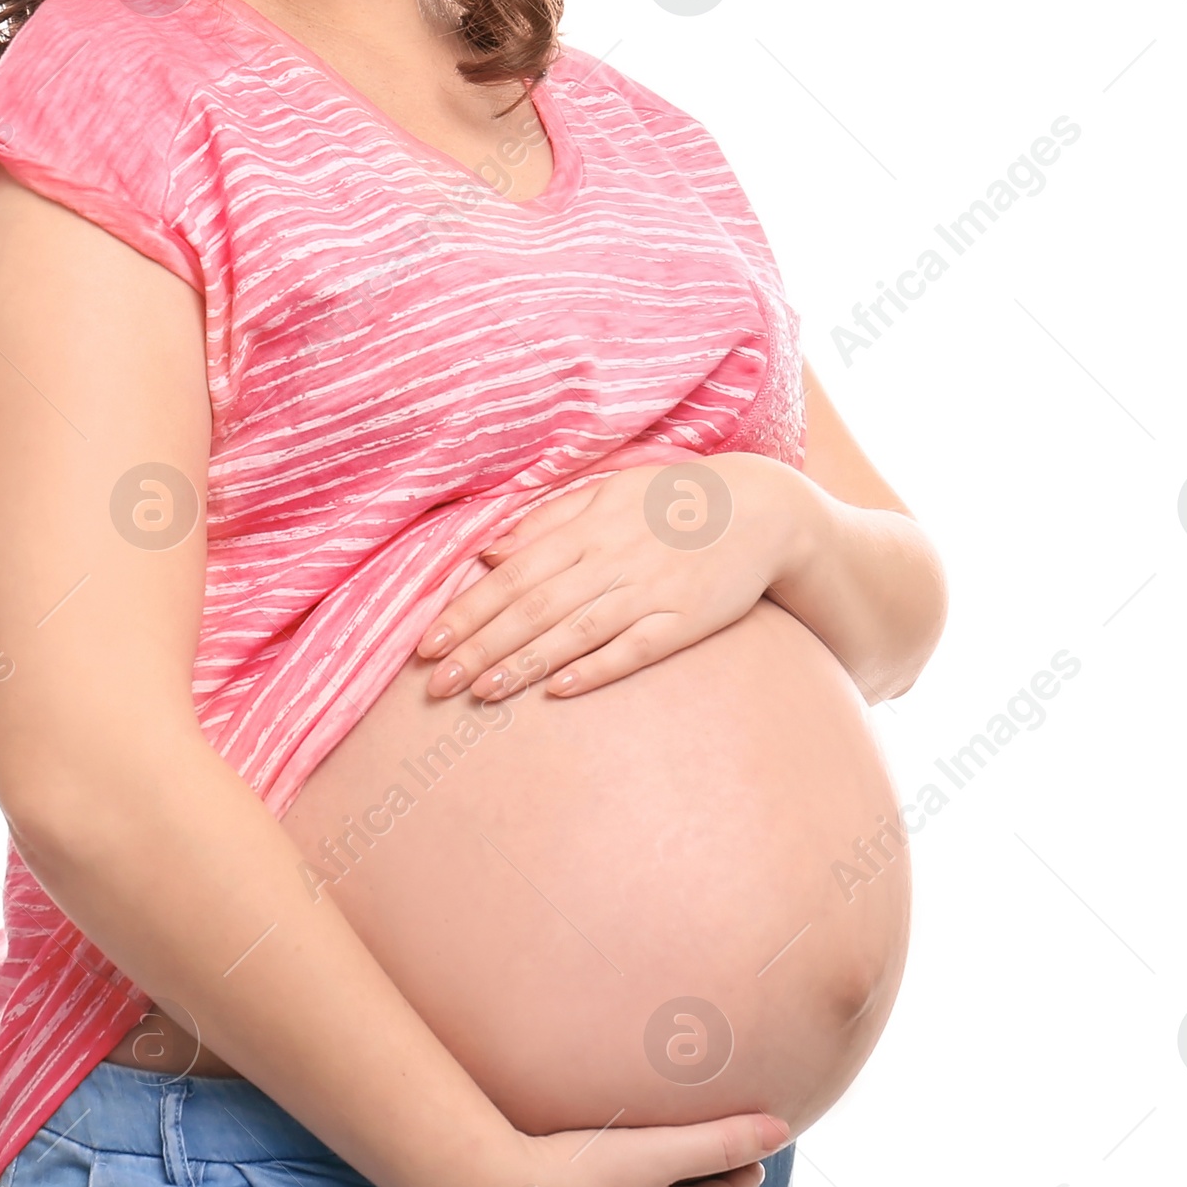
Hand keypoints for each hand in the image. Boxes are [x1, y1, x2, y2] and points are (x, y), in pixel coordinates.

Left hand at [416, 454, 816, 700]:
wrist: (760, 509)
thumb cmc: (671, 501)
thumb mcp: (606, 493)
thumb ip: (547, 523)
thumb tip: (489, 553)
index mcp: (587, 528)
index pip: (513, 575)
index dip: (467, 610)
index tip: (426, 643)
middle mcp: (611, 559)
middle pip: (534, 608)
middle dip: (481, 646)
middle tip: (435, 684)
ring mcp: (649, 592)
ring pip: (575, 632)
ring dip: (525, 664)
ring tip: (481, 693)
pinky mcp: (685, 621)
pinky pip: (635, 648)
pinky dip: (598, 668)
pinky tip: (562, 691)